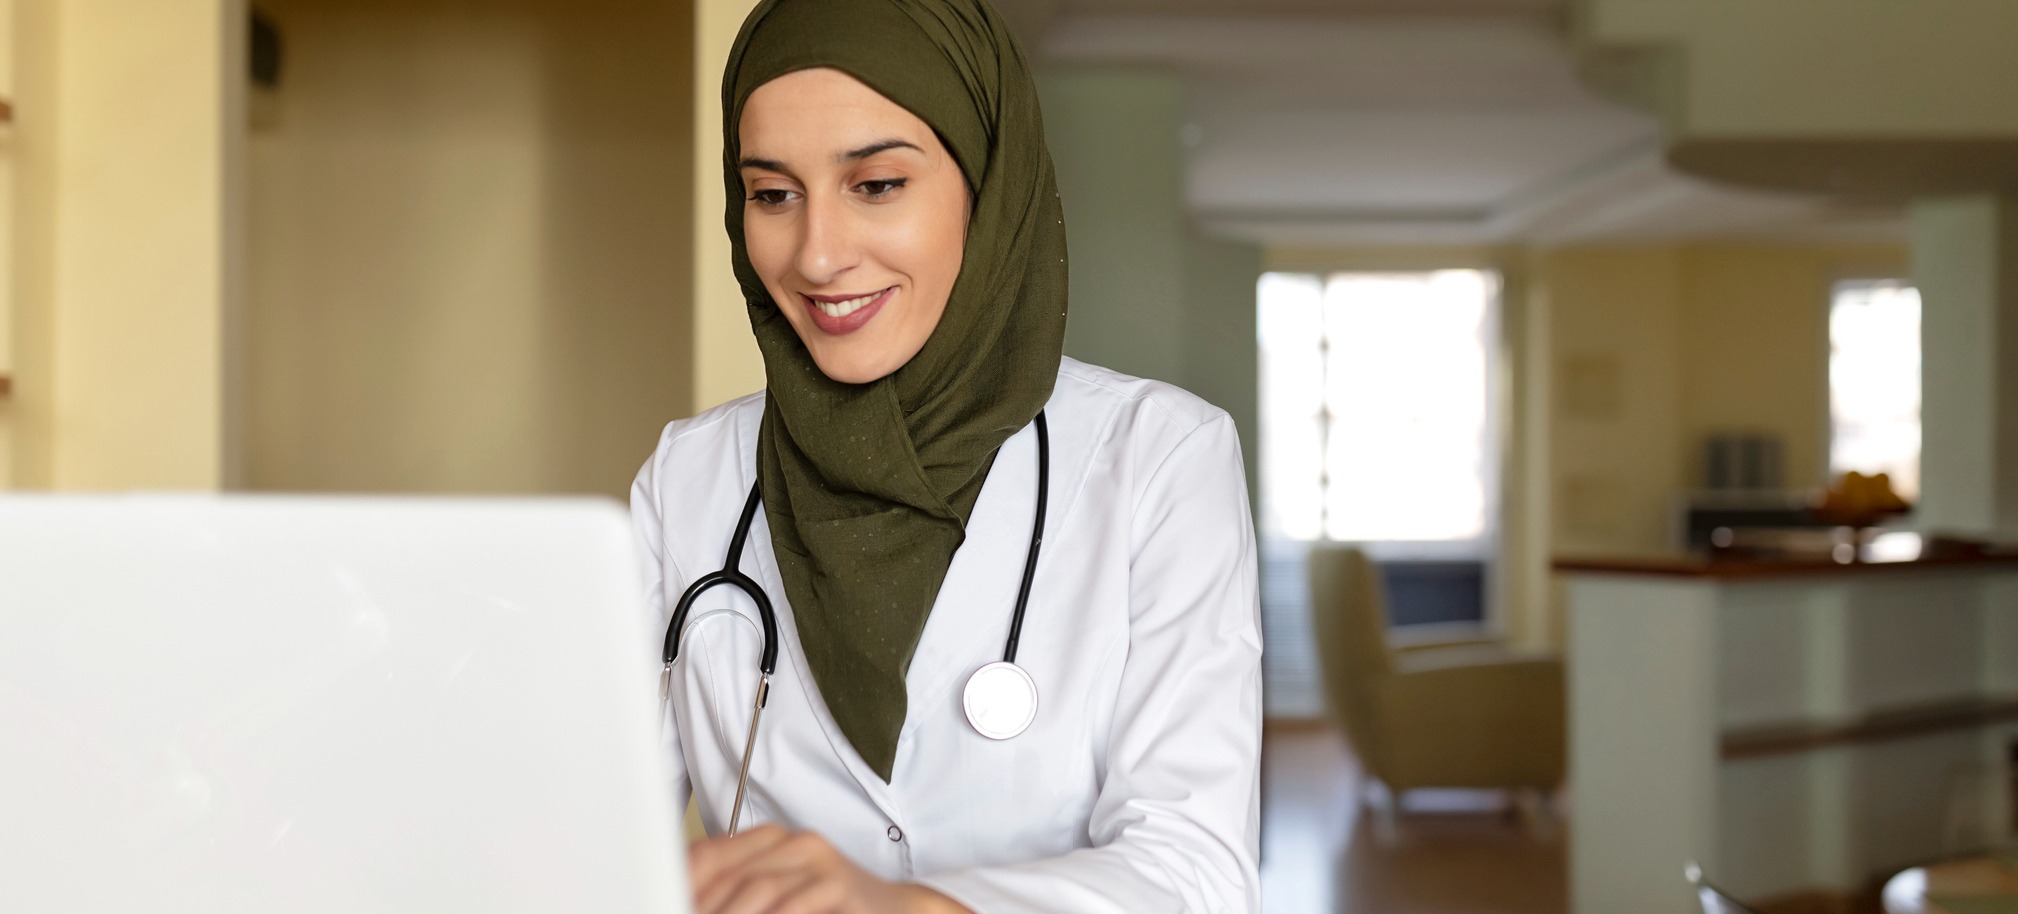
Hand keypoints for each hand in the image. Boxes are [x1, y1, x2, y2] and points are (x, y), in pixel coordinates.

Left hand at [687, 824, 970, 913]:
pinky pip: (797, 902)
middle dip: (701, 903)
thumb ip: (737, 891)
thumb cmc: (828, 906)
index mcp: (769, 841)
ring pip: (759, 887)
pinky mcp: (840, 884)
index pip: (710, 854)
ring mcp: (818, 861)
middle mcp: (793, 844)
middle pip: (728, 871)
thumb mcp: (778, 895)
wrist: (897, 908)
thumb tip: (684, 897)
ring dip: (730, 913)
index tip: (662, 897)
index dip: (684, 880)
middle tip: (679, 913)